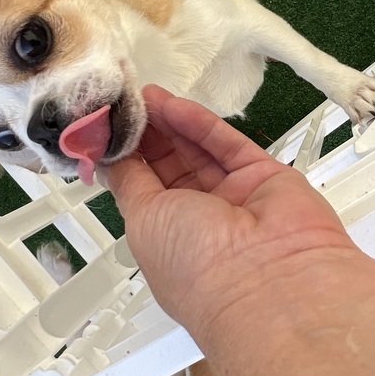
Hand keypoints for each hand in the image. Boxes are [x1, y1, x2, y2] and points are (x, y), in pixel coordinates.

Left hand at [102, 85, 356, 338]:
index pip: (145, 191)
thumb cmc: (196, 268)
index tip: (107, 128)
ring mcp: (236, 198)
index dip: (127, 158)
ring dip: (170, 124)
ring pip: (199, 152)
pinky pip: (228, 144)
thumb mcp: (143, 221)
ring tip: (144, 96)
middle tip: (125, 104)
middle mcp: (203, 222)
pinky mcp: (265, 176)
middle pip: (171, 168)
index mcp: (169, 242)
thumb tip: (109, 156)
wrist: (267, 280)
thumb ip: (128, 181)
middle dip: (148, 136)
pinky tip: (173, 105)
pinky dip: (200, 124)